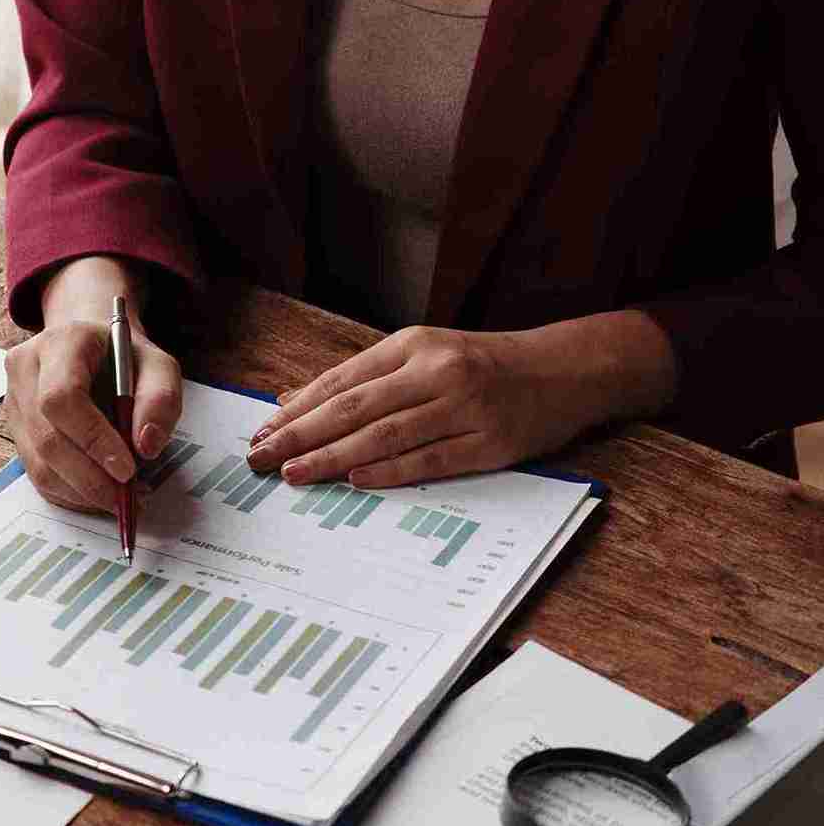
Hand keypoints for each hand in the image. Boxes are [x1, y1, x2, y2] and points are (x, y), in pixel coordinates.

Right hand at [6, 256, 183, 512]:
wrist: (92, 346)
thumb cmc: (125, 357)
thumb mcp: (158, 365)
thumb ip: (160, 399)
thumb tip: (145, 446)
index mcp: (60, 343)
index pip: (62, 398)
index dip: (93, 438)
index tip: (127, 468)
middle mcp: (26, 370)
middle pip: (47, 437)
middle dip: (90, 477)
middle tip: (127, 497)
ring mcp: (14, 401)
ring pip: (38, 463)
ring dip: (80, 491)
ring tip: (118, 498)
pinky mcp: (15, 429)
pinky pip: (36, 474)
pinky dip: (70, 493)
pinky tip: (97, 493)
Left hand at [244, 314, 677, 488]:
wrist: (565, 369)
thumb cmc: (482, 364)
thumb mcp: (421, 354)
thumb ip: (360, 378)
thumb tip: (290, 402)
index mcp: (413, 345)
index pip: (341, 381)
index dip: (297, 410)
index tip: (260, 433)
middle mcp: (436, 372)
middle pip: (354, 408)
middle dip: (301, 435)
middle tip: (261, 458)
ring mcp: (466, 407)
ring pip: (385, 436)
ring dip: (334, 458)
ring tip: (295, 473)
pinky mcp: (492, 442)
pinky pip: (430, 460)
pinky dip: (390, 471)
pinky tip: (355, 480)